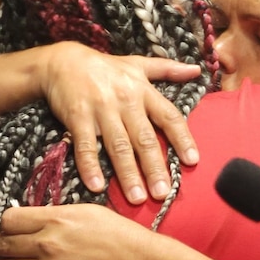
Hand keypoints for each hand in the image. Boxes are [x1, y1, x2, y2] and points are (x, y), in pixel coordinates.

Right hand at [41, 42, 200, 203]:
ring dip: (127, 174)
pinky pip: (85, 145)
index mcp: (143, 91)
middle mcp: (126, 101)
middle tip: (162, 193)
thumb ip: (167, 70)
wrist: (63, 61)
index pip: (168, 116)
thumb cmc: (105, 67)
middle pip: (144, 138)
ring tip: (136, 198)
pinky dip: (90, 166)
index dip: (182, 139)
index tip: (192, 161)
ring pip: (118, 146)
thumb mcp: (138, 65)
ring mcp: (101, 110)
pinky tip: (96, 186)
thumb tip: (196, 70)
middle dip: (154, 167)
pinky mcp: (78, 117)